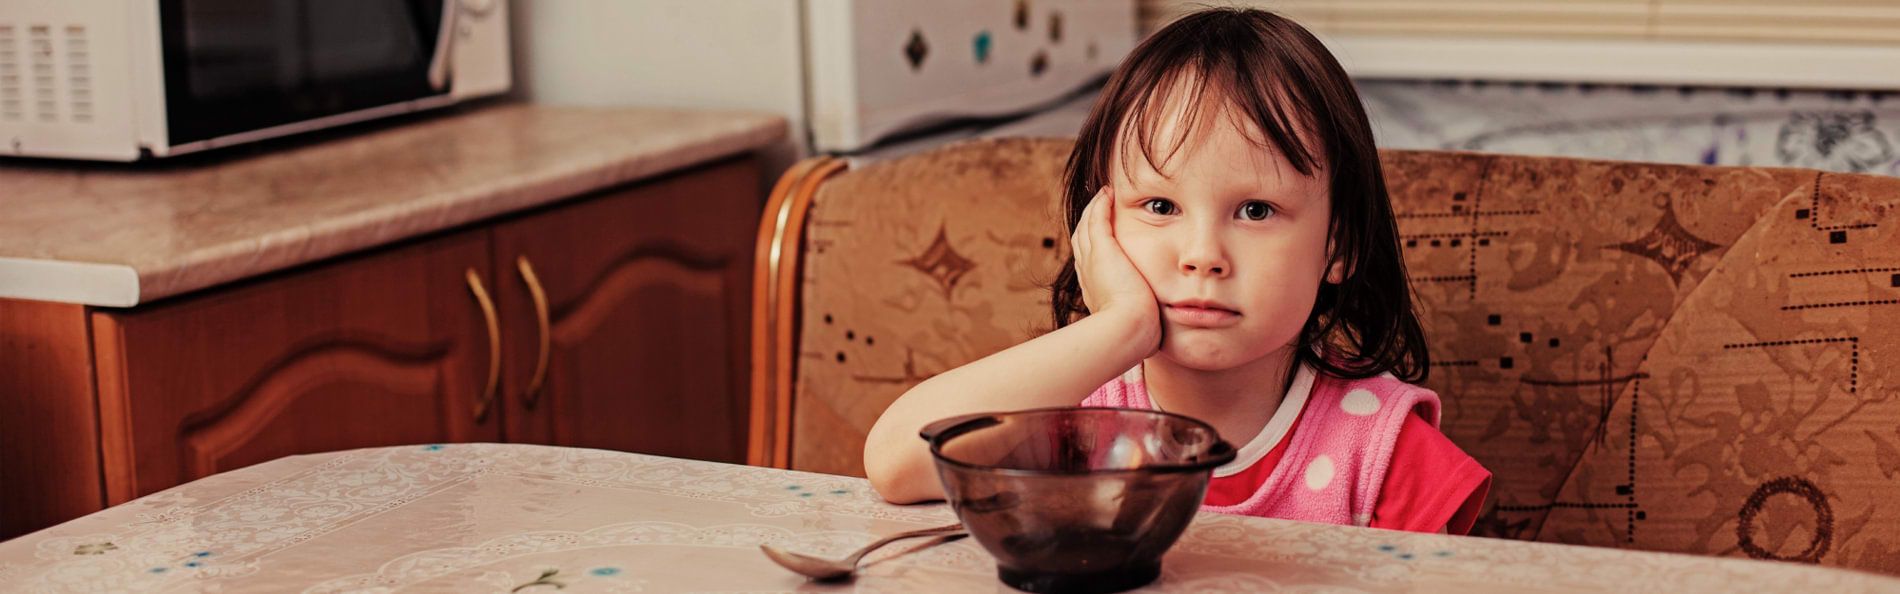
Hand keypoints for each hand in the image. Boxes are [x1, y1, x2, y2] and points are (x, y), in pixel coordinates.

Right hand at [1070, 186, 1161, 352]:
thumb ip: (1140, 313)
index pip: (1089, 259)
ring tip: (1104, 195)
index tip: (1104, 235)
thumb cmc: (1136, 332)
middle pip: (1083, 239)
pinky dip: (1100, 204)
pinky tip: (1108, 193)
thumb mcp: (1136, 320)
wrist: (1127, 329)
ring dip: (1095, 208)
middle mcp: (1087, 271)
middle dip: (1090, 222)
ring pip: (1087, 226)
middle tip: (1100, 206)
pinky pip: (1097, 219)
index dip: (1094, 244)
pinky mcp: (1102, 249)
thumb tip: (1154, 321)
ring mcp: (1092, 259)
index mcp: (1093, 287)